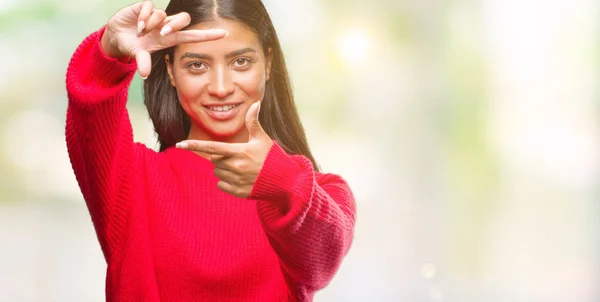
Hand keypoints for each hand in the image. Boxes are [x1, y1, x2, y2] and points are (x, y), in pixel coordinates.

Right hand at [100, 1, 227, 78]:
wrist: (116, 35)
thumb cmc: (133, 46)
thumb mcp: (138, 55)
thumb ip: (143, 62)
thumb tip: (144, 74)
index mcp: (169, 38)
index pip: (193, 36)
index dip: (208, 35)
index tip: (224, 34)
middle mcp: (166, 25)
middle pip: (183, 19)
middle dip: (175, 25)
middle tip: (163, 33)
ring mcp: (157, 16)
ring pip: (162, 15)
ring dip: (151, 24)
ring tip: (141, 32)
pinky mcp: (145, 7)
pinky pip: (150, 7)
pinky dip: (144, 16)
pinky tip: (138, 24)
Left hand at [176, 101, 273, 197]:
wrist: (284, 181)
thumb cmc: (272, 157)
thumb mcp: (263, 139)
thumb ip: (253, 122)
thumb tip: (255, 103)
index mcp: (239, 152)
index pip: (212, 147)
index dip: (195, 145)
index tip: (180, 145)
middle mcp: (236, 167)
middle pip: (215, 160)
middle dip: (222, 158)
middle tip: (239, 158)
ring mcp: (236, 181)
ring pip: (217, 172)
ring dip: (224, 170)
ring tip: (242, 169)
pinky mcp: (237, 192)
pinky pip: (221, 185)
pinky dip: (227, 182)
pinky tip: (241, 179)